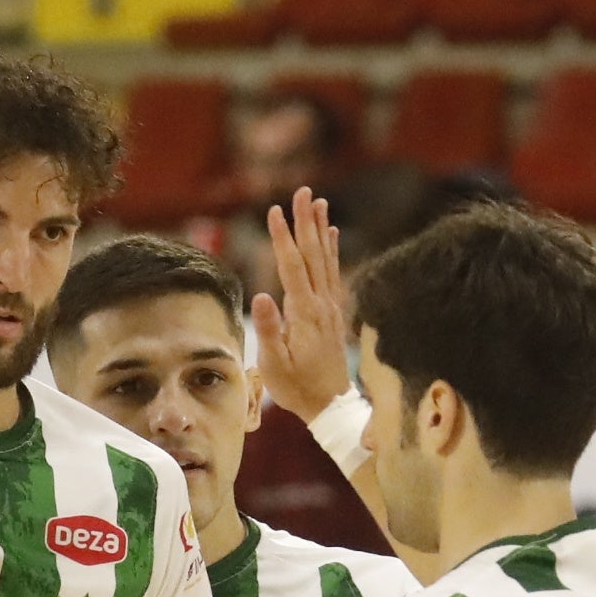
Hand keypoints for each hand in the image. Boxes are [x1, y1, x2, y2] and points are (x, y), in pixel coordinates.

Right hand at [248, 187, 359, 420]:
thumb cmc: (297, 387)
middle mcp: (321, 303)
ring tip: (318, 202)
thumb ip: (270, 330)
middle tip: (303, 192)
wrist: (330, 404)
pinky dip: (332, 250)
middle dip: (305, 221)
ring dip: (320, 229)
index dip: (283, 237)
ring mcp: (330, 306)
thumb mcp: (275, 364)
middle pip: (312, 254)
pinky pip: (333, 272)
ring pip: (325, 259)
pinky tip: (331, 234)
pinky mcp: (333, 311)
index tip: (275, 211)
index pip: (291, 266)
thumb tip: (262, 295)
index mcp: (304, 313)